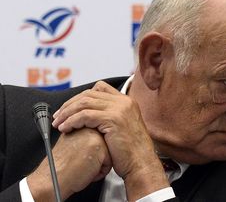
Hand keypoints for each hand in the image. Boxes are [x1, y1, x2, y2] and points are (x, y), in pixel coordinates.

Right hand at [27, 128, 110, 200]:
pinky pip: (109, 163)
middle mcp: (89, 129)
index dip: (89, 153)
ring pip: (108, 154)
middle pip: (105, 146)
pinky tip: (85, 171)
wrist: (51, 179)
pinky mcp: (100, 148)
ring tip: (81, 166)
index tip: (79, 158)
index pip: (98, 141)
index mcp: (81, 127)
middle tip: (79, 162)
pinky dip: (99, 172)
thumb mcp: (71, 144)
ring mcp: (95, 137)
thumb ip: (83, 138)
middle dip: (95, 158)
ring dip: (97, 164)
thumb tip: (97, 142)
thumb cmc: (59, 166)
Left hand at [52, 81, 168, 199]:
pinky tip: (66, 129)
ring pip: (84, 103)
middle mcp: (124, 102)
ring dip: (67, 113)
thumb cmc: (130, 152)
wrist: (141, 163)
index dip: (81, 97)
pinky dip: (71, 121)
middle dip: (70, 104)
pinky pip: (85, 115)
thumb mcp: (123, 127)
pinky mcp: (113, 119)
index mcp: (127, 101)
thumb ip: (111, 116)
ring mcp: (119, 109)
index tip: (70, 108)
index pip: (99, 88)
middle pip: (89, 94)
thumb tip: (90, 115)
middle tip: (58, 116)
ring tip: (58, 124)